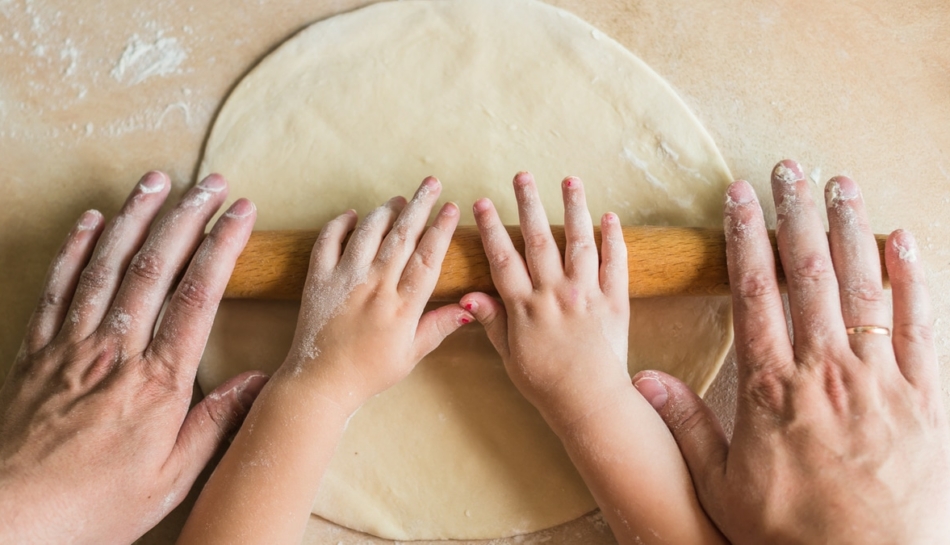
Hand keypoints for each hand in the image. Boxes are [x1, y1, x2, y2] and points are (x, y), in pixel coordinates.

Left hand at [0, 172, 267, 543]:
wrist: (13, 520)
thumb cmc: (95, 505)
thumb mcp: (172, 477)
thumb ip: (216, 423)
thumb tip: (257, 381)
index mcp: (158, 382)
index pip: (198, 296)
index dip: (222, 247)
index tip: (241, 213)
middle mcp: (116, 352)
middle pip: (154, 267)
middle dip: (185, 216)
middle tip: (210, 182)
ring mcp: (72, 346)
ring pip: (106, 266)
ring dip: (133, 217)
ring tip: (155, 180)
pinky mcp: (37, 352)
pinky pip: (57, 288)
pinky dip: (74, 249)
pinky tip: (90, 221)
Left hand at [278, 176, 469, 410]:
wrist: (319, 383)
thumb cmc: (368, 373)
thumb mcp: (410, 355)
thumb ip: (438, 327)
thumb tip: (468, 307)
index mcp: (401, 307)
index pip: (427, 258)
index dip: (441, 230)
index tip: (451, 208)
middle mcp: (374, 288)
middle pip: (401, 236)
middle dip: (419, 205)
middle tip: (431, 183)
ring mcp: (344, 281)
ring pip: (368, 233)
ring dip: (385, 211)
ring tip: (399, 199)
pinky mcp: (318, 280)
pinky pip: (328, 242)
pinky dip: (339, 224)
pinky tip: (351, 215)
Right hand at [462, 173, 723, 543]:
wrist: (591, 403)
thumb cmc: (546, 385)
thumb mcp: (510, 357)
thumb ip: (492, 323)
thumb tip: (467, 296)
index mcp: (526, 308)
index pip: (504, 259)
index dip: (491, 229)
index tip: (482, 202)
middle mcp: (556, 295)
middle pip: (539, 240)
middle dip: (529, 204)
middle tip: (522, 175)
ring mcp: (588, 296)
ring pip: (579, 243)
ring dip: (574, 209)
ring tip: (570, 180)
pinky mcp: (615, 302)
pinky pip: (616, 265)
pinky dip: (614, 239)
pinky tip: (610, 217)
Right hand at [633, 160, 949, 542]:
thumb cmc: (790, 529)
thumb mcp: (722, 484)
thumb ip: (685, 425)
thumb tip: (644, 378)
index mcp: (771, 386)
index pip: (756, 292)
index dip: (746, 237)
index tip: (738, 196)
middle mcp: (825, 370)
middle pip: (808, 274)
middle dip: (795, 214)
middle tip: (787, 169)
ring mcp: (879, 380)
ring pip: (864, 287)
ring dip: (850, 229)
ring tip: (840, 183)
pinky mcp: (924, 397)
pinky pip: (922, 325)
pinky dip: (914, 278)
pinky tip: (904, 239)